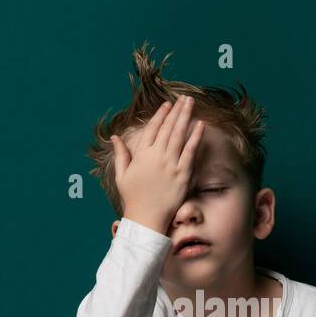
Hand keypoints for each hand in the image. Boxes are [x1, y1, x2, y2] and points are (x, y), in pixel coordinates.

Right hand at [110, 95, 204, 235]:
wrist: (146, 218)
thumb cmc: (132, 197)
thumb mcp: (122, 174)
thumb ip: (121, 154)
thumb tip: (115, 137)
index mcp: (142, 154)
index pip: (152, 128)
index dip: (160, 114)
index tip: (167, 105)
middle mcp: (156, 156)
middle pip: (168, 128)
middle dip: (176, 111)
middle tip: (183, 98)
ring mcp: (170, 164)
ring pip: (179, 135)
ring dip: (185, 117)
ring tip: (191, 103)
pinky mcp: (182, 174)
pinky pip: (190, 152)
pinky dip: (195, 137)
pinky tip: (200, 125)